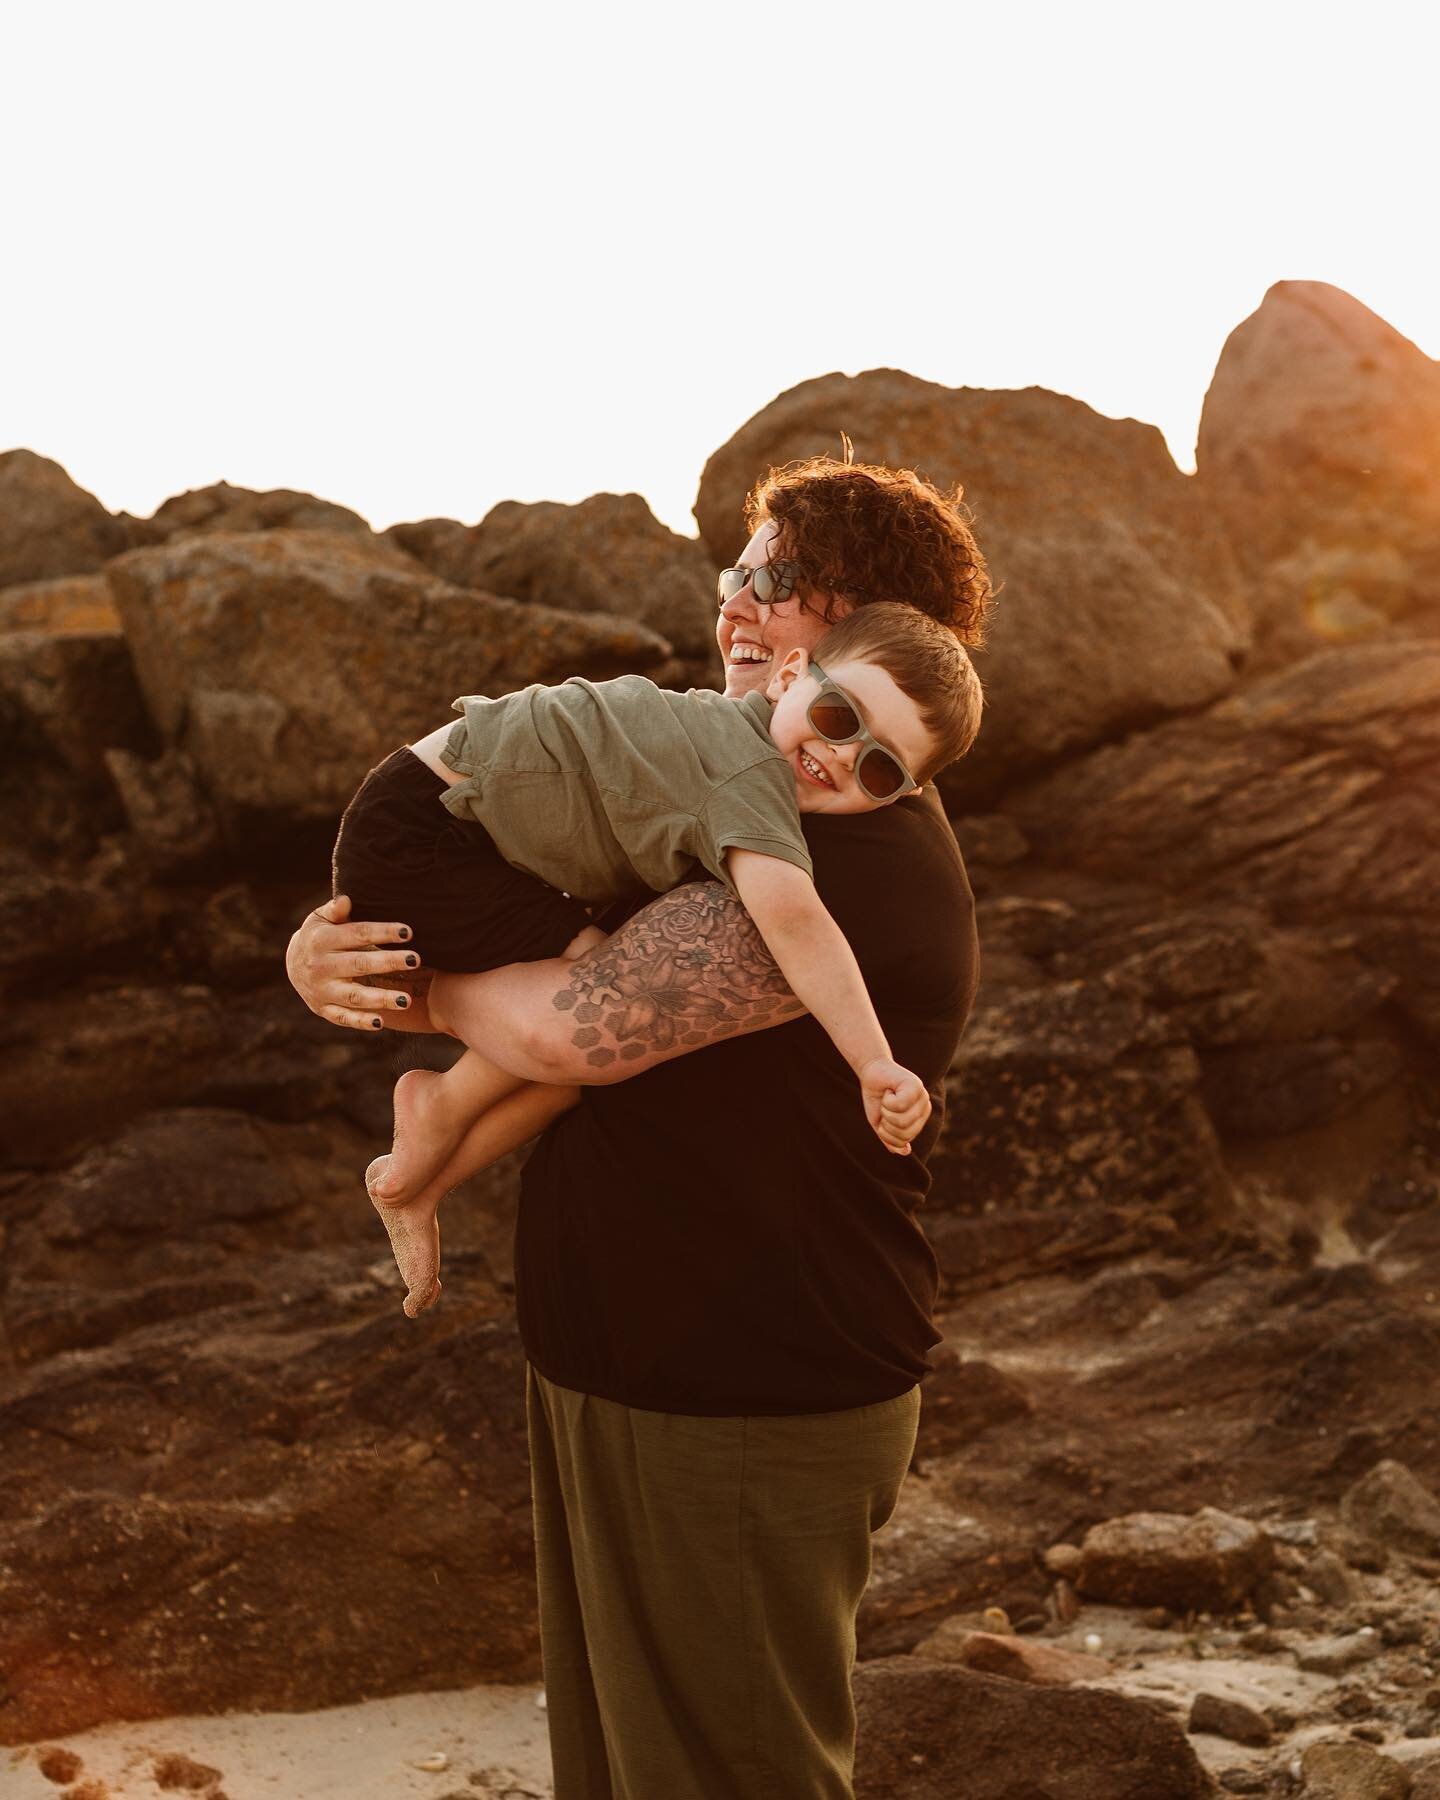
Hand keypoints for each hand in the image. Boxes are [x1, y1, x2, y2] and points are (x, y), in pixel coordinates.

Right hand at [285, 894, 420, 1030]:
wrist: (291, 964)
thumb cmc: (319, 935)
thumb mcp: (320, 919)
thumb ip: (335, 910)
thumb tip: (346, 900)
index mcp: (322, 940)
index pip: (357, 934)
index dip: (383, 932)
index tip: (408, 932)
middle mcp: (320, 966)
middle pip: (359, 964)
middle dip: (388, 962)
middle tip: (415, 959)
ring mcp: (321, 990)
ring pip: (354, 996)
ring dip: (380, 999)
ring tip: (406, 1000)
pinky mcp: (323, 1009)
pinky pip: (343, 1018)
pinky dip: (361, 1022)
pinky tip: (381, 1022)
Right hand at [860, 1058, 931, 1155]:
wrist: (871, 1072)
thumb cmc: (877, 1097)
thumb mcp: (881, 1124)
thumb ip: (892, 1140)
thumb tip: (905, 1152)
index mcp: (919, 1119)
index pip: (904, 1140)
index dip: (887, 1133)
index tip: (882, 1117)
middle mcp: (924, 1108)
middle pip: (905, 1133)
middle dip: (886, 1124)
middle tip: (884, 1108)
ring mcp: (922, 1096)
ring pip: (903, 1121)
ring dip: (886, 1111)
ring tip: (887, 1098)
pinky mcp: (916, 1085)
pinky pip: (900, 1105)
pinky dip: (887, 1100)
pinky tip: (889, 1090)